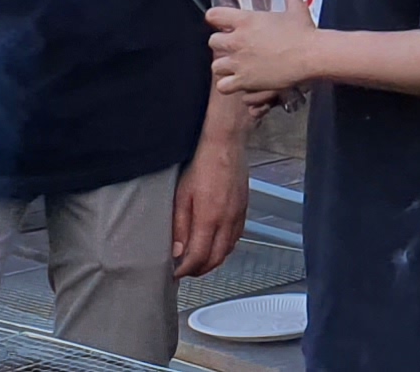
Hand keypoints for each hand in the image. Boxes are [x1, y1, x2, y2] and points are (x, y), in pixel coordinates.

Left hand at [170, 131, 247, 278]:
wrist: (226, 145)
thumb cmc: (202, 165)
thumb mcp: (182, 196)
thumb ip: (179, 226)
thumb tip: (177, 251)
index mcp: (209, 218)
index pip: (199, 257)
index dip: (186, 270)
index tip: (175, 273)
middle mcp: (227, 221)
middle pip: (215, 260)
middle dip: (199, 270)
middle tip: (185, 271)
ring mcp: (238, 217)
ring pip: (227, 251)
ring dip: (212, 261)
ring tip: (197, 261)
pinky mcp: (244, 210)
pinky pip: (236, 239)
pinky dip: (224, 249)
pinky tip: (214, 245)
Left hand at [209, 2, 324, 95]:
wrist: (309, 55)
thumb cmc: (303, 33)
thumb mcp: (296, 10)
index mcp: (245, 20)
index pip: (213, 15)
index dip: (216, 19)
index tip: (222, 23)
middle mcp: (237, 41)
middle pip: (212, 42)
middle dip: (221, 45)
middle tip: (233, 48)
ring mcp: (239, 62)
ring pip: (215, 66)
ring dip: (224, 66)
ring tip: (235, 67)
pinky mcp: (244, 81)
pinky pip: (223, 86)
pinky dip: (228, 85)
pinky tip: (238, 82)